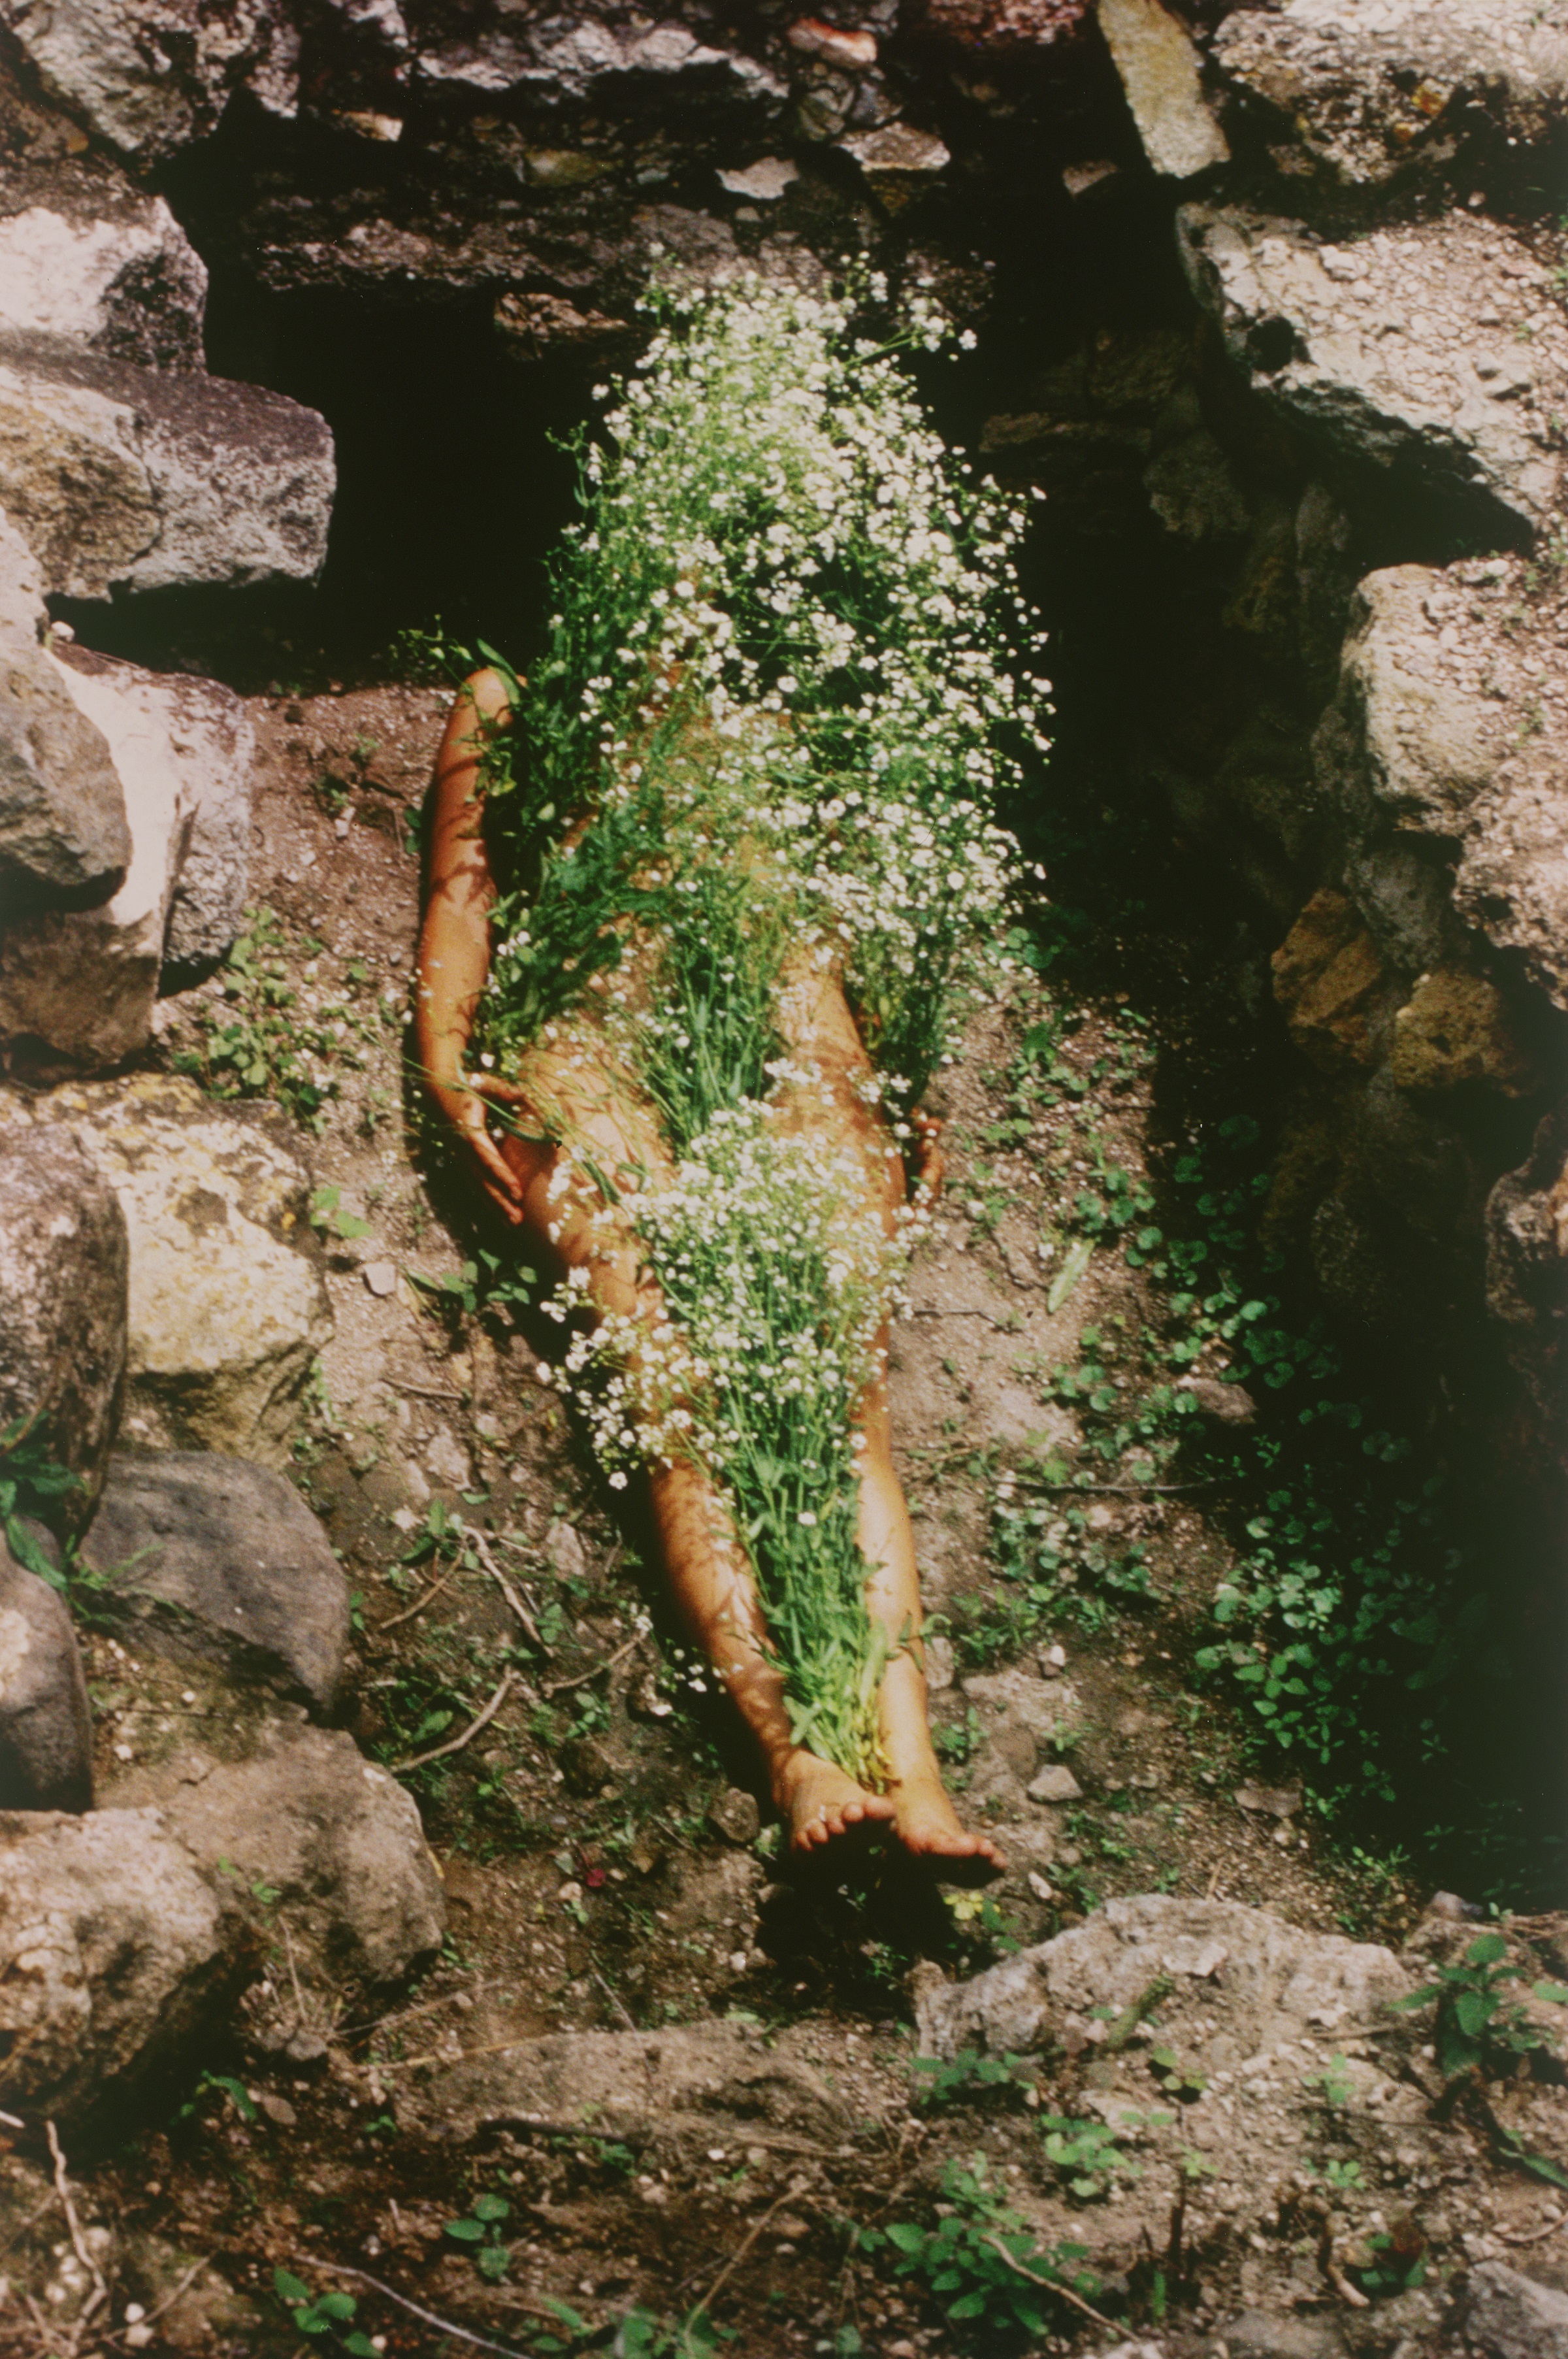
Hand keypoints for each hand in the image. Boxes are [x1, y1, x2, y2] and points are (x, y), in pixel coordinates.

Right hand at [432, 1072, 538, 1225]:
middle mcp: (462, 1149)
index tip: (517, 1190)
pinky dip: (489, 1201)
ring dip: (496, 1206)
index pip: (486, 1157)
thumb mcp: (486, 1085)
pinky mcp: (463, 1163)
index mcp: (468, 1130)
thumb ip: (505, 1091)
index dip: (501, 1174)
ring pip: (478, 1187)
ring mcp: (460, 1158)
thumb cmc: (468, 1087)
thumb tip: (523, 1094)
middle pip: (482, 1179)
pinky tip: (502, 1217)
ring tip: (513, 1224)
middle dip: (500, 1200)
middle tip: (517, 1218)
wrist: (439, 1093)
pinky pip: (476, 1185)